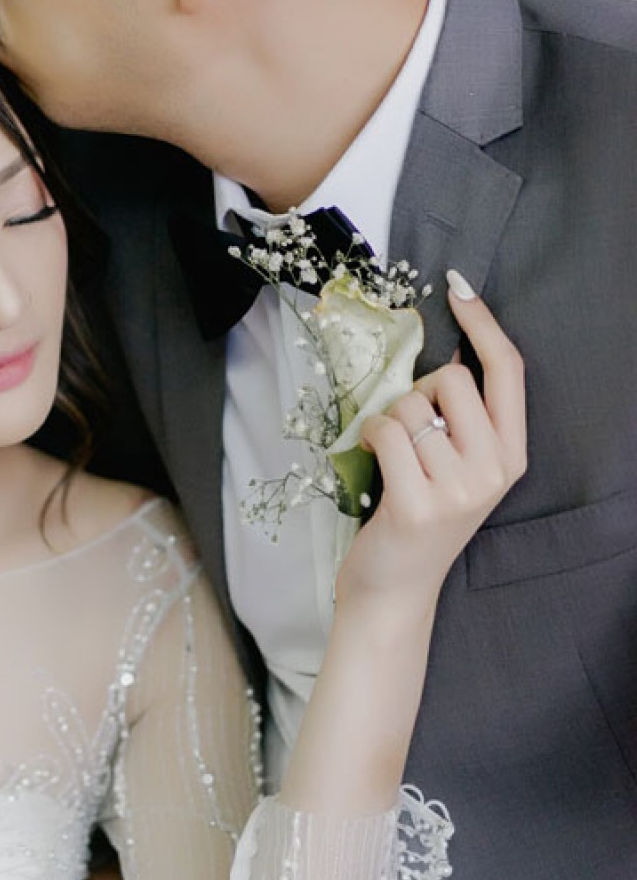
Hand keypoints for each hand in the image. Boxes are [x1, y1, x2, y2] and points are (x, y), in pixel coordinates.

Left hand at [337, 274, 525, 609]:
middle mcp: (494, 470)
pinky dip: (369, 436)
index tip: (458, 288)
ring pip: (411, 406)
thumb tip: (445, 350)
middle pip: (451, 378)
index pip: (509, 372)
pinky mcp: (418, 503)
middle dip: (418, 392)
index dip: (484, 324)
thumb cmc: (418, 515)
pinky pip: (386, 431)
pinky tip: (372, 462)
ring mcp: (459, 489)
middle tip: (410, 433)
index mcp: (511, 455)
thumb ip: (462, 417)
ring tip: (393, 461)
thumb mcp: (457, 466)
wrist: (395, 591)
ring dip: (390, 422)